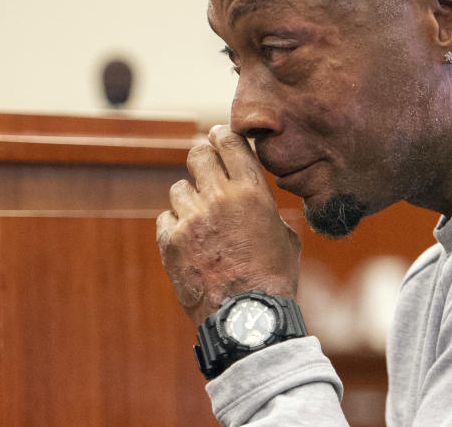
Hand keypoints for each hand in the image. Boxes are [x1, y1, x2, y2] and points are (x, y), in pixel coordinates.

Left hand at [156, 125, 301, 325]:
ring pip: (179, 188)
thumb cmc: (273, 279)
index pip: (229, 142)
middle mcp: (219, 197)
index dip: (221, 136)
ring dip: (189, 199)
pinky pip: (166, 218)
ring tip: (202, 220)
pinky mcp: (171, 241)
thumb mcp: (285, 236)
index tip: (217, 137)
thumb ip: (267, 210)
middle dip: (201, 158)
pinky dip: (175, 227)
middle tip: (204, 168)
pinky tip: (189, 242)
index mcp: (252, 191)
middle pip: (197, 154)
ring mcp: (192, 218)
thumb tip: (258, 202)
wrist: (247, 316)